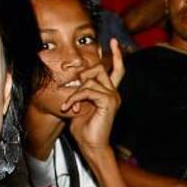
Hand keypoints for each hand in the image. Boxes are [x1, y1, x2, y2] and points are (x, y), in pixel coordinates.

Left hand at [63, 40, 123, 155]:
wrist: (91, 145)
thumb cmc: (84, 129)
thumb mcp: (79, 105)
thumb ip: (80, 92)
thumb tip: (73, 80)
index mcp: (109, 93)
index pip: (117, 70)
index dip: (116, 55)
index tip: (113, 42)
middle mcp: (114, 93)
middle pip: (99, 68)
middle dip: (83, 73)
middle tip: (71, 88)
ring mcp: (113, 97)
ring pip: (91, 79)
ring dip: (75, 91)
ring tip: (68, 105)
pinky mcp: (108, 102)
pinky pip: (88, 91)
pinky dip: (75, 98)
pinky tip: (70, 107)